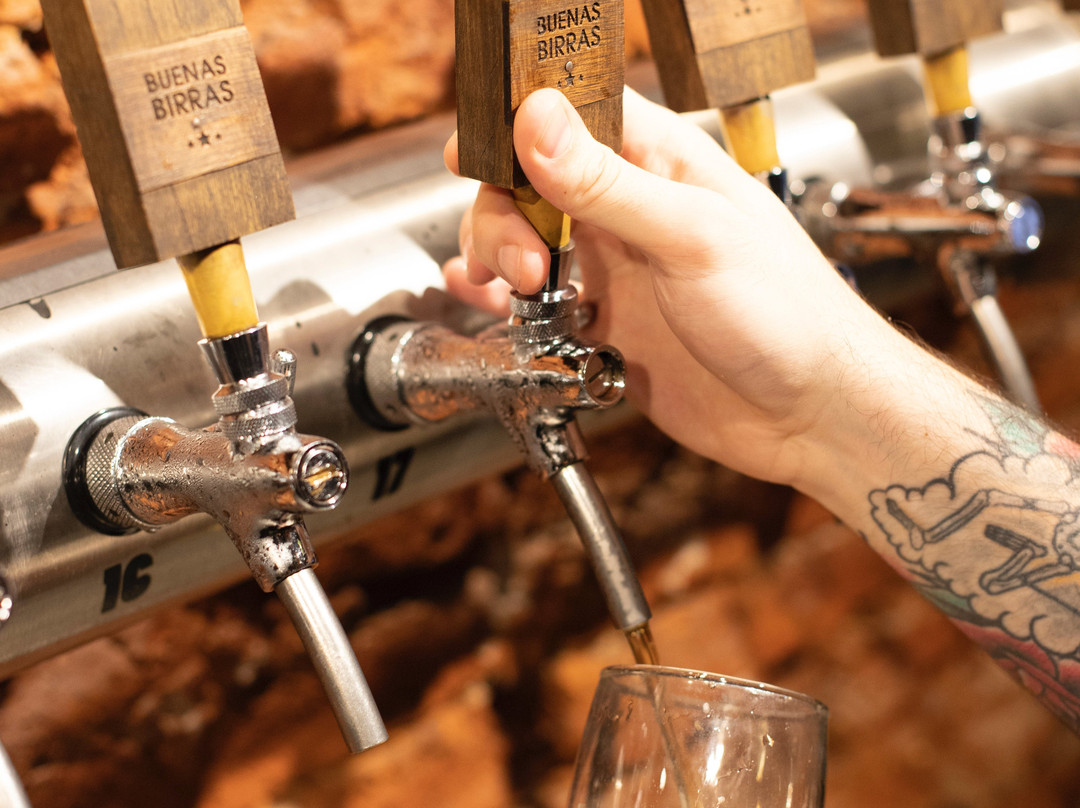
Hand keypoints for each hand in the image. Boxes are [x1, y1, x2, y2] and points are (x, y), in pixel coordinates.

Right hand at [443, 88, 899, 487]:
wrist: (809, 414)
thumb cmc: (788, 315)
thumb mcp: (692, 238)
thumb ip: (608, 184)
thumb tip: (537, 120)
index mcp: (661, 162)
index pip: (571, 112)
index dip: (515, 124)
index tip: (476, 153)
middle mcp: (631, 209)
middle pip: (529, 180)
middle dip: (503, 214)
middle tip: (522, 263)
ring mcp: (616, 266)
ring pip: (525, 239)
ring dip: (498, 257)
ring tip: (511, 290)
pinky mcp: (606, 322)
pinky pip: (536, 303)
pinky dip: (504, 303)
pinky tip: (492, 306)